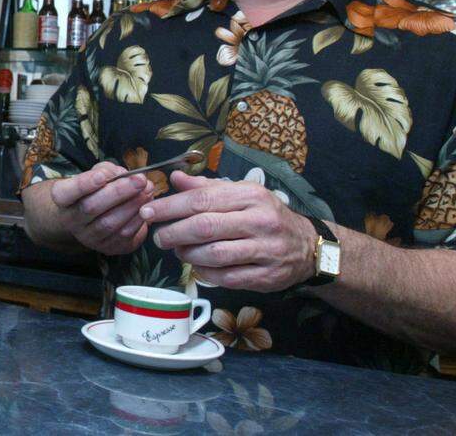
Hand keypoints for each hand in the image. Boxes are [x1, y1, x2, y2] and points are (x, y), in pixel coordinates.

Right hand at [49, 161, 155, 254]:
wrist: (92, 219)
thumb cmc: (95, 191)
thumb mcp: (95, 174)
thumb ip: (106, 170)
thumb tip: (122, 174)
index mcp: (63, 199)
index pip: (65, 193)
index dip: (83, 185)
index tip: (101, 175)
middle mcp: (72, 221)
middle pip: (91, 208)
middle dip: (118, 192)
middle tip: (140, 180)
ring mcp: (88, 237)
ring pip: (109, 224)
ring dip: (132, 206)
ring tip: (148, 190)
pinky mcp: (107, 248)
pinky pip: (124, 236)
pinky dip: (138, 220)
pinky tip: (148, 206)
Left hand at [138, 170, 316, 291]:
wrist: (307, 245)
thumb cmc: (265, 215)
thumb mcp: (241, 193)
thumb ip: (206, 187)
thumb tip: (174, 177)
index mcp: (249, 195)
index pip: (201, 199)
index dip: (169, 207)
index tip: (148, 212)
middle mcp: (259, 220)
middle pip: (204, 227)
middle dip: (174, 233)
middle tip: (159, 238)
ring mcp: (265, 250)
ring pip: (214, 254)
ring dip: (188, 254)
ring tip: (178, 250)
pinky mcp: (266, 276)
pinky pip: (226, 278)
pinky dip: (205, 273)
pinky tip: (198, 265)